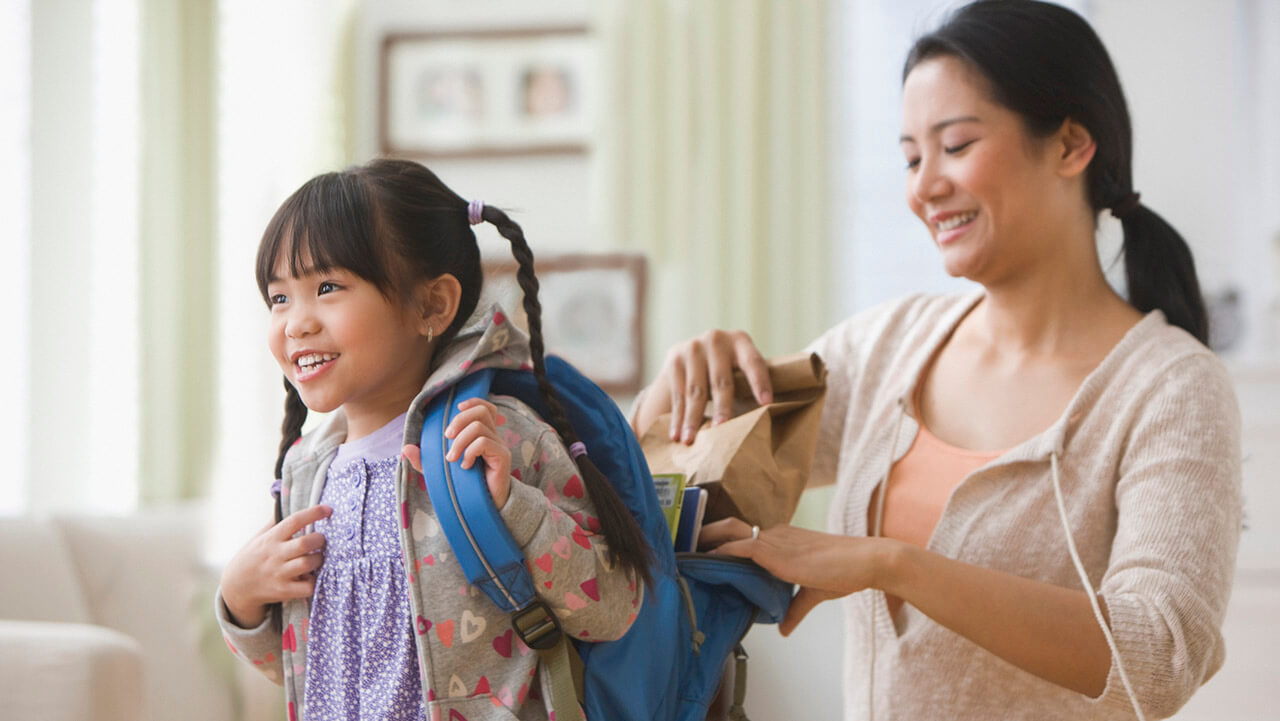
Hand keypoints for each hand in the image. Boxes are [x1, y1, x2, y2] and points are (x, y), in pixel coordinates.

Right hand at [220, 504, 330, 628]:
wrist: (237, 586)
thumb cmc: (255, 556)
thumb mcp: (261, 535)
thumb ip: (276, 520)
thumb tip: (287, 494)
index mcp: (272, 538)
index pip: (294, 521)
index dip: (313, 513)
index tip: (327, 509)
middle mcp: (275, 554)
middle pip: (304, 544)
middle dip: (319, 539)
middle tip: (321, 540)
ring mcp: (279, 573)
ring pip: (307, 564)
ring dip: (318, 559)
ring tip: (317, 558)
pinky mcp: (283, 591)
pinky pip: (306, 587)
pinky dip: (314, 582)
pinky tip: (311, 577)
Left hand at [403, 398, 512, 508]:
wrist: (483, 508)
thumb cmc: (464, 487)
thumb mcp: (440, 471)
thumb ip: (424, 460)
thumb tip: (405, 449)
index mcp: (482, 434)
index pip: (484, 408)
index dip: (473, 402)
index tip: (457, 407)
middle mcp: (493, 437)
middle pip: (480, 412)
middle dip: (459, 421)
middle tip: (446, 438)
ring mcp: (499, 446)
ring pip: (478, 427)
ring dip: (459, 441)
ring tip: (452, 459)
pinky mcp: (502, 457)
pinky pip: (484, 442)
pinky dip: (470, 452)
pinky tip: (465, 466)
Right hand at [632, 329, 771, 444]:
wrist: (694, 351)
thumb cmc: (729, 368)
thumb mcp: (741, 366)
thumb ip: (750, 384)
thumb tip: (763, 421)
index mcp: (740, 341)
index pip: (753, 362)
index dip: (760, 383)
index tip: (766, 404)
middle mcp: (716, 340)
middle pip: (721, 380)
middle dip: (721, 408)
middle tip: (721, 430)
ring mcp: (692, 348)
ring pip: (695, 391)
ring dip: (692, 419)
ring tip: (691, 440)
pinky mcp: (674, 361)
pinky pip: (677, 395)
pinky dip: (677, 418)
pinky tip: (676, 435)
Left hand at [704, 517, 892, 635]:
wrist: (865, 561)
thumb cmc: (846, 572)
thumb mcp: (815, 592)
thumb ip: (795, 608)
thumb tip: (784, 629)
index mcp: (783, 540)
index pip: (746, 535)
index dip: (724, 539)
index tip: (704, 547)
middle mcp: (776, 535)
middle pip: (732, 526)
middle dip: (707, 532)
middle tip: (686, 544)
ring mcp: (776, 541)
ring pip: (731, 532)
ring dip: (707, 539)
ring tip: (685, 549)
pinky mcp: (777, 551)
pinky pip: (741, 546)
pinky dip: (721, 550)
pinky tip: (706, 557)